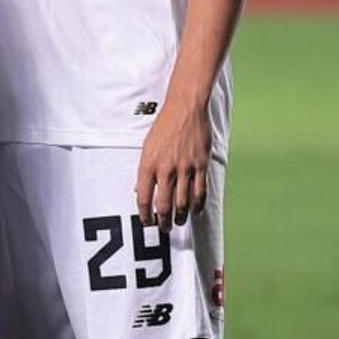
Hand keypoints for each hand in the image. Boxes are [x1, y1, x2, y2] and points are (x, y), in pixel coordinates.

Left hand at [134, 113, 210, 229]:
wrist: (185, 109)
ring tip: (179, 222)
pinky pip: (200, 192)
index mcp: (148, 164)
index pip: (143, 198)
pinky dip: (197, 205)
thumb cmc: (164, 126)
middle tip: (164, 229)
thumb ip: (144, 171)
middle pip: (164, 205)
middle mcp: (166, 169)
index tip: (147, 222)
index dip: (145, 215)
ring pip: (183, 202)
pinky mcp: (201, 165)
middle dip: (163, 222)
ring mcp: (185, 168)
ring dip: (180, 217)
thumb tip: (137, 191)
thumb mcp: (146, 147)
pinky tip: (195, 211)